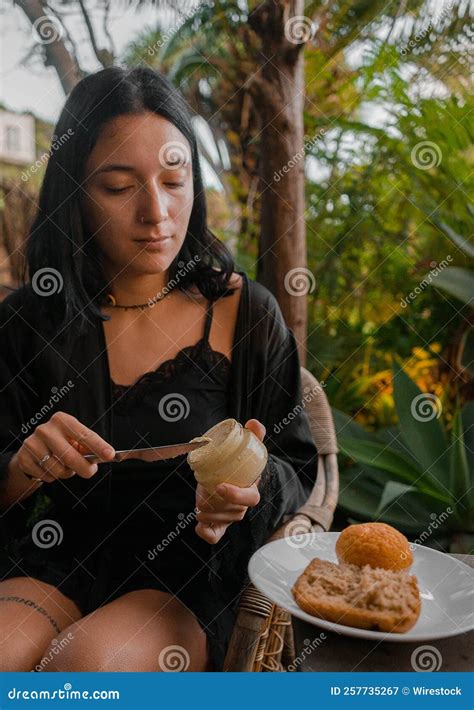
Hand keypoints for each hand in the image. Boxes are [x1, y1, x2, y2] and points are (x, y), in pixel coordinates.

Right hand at [14, 411, 114, 483]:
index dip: (98, 446)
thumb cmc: (61, 444)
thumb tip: (105, 456)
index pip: (83, 434)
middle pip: (70, 456)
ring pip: (58, 469)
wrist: (32, 450)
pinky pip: (46, 476)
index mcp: (62, 420)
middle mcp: (45, 429)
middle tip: (90, 472)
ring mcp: (32, 444)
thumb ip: (87, 447)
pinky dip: (53, 477)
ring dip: (67, 473)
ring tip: (65, 467)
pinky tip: (50, 469)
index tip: (110, 455)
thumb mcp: (74, 440)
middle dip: (84, 468)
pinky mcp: (23, 458)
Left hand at [195, 419, 265, 543]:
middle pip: (235, 512)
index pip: (251, 498)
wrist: (228, 477)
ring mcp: (231, 516)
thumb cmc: (238, 464)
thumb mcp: (245, 448)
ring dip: (210, 516)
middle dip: (219, 507)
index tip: (220, 486)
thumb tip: (253, 423)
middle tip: (203, 498)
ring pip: (224, 522)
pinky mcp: (219, 524)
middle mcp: (242, 505)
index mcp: (251, 489)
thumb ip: (253, 435)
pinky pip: (215, 536)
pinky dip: (207, 534)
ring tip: (198, 506)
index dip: (237, 495)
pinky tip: (199, 526)